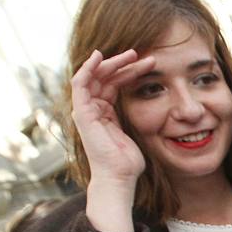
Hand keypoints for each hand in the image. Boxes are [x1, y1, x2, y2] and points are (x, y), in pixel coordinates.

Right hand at [69, 49, 155, 186]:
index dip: (128, 71)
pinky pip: (80, 84)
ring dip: (112, 63)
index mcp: (104, 113)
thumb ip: (133, 117)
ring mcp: (85, 111)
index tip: (146, 64)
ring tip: (132, 54)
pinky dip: (87, 68)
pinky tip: (99, 56)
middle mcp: (92, 109)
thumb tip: (150, 107)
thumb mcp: (135, 133)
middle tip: (140, 54)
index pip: (113, 84)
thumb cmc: (128, 161)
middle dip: (122, 63)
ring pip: (95, 77)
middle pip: (104, 77)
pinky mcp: (82, 113)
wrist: (119, 177)